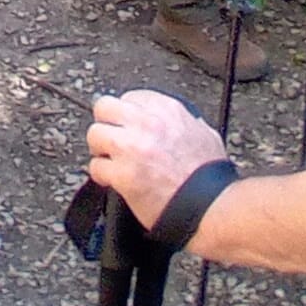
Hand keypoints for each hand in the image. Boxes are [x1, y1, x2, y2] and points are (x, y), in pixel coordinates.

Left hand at [86, 90, 228, 232]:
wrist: (210, 207)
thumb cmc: (210, 177)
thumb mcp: (205, 135)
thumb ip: (186, 123)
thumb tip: (178, 124)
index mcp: (168, 110)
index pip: (131, 98)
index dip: (126, 115)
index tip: (128, 127)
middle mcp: (147, 123)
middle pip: (105, 106)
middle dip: (105, 122)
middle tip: (110, 138)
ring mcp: (133, 147)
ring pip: (95, 133)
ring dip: (100, 148)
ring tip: (109, 159)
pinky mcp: (123, 174)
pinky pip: (97, 167)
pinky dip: (101, 175)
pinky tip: (111, 181)